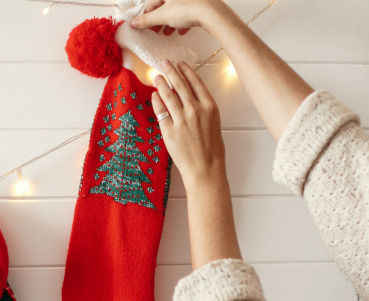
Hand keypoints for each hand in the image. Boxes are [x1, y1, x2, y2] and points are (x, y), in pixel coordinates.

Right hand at [132, 0, 223, 35]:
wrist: (212, 13)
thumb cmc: (189, 9)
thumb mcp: (163, 16)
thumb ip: (147, 20)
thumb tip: (134, 23)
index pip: (151, 3)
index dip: (147, 16)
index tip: (143, 27)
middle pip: (164, 6)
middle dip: (159, 20)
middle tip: (155, 31)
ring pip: (175, 10)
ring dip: (169, 22)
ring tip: (166, 33)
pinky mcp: (199, 6)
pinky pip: (187, 13)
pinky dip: (182, 22)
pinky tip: (181, 31)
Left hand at [152, 60, 225, 187]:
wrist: (205, 169)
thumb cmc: (212, 150)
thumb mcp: (214, 124)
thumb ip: (203, 109)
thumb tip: (190, 97)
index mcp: (210, 107)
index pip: (196, 82)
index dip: (186, 70)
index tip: (180, 64)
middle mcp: (195, 110)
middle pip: (180, 84)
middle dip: (171, 70)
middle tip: (164, 63)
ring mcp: (181, 119)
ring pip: (168, 94)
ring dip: (161, 83)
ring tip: (157, 77)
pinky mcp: (169, 130)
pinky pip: (160, 110)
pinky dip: (156, 100)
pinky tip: (154, 95)